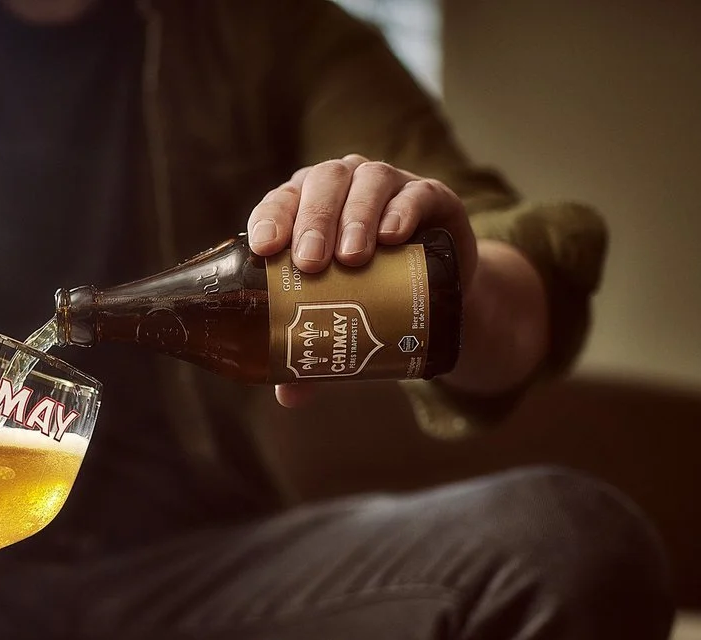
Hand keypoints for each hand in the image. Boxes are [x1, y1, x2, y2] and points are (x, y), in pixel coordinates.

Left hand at [247, 155, 487, 406]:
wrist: (435, 298)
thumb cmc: (370, 299)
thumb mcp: (338, 322)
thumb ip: (311, 354)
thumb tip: (289, 397)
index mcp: (307, 207)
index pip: (282, 201)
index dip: (272, 218)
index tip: (265, 248)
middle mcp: (345, 187)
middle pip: (324, 184)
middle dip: (314, 221)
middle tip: (312, 263)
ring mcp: (390, 186)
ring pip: (368, 181)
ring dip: (356, 216)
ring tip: (353, 257)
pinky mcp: (433, 197)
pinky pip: (417, 193)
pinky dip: (402, 210)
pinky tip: (393, 236)